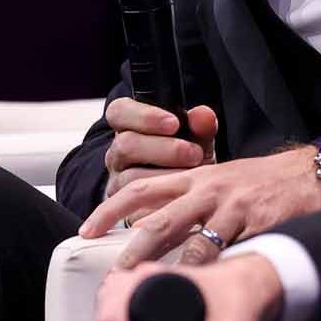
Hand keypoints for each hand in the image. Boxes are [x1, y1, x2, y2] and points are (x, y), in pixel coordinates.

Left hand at [83, 145, 320, 266]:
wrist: (314, 173)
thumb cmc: (265, 180)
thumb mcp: (223, 176)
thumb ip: (189, 193)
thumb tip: (150, 222)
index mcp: (196, 176)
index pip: (141, 188)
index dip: (109, 209)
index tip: (86, 230)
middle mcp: (209, 189)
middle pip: (159, 222)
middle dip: (134, 254)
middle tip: (118, 278)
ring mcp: (233, 208)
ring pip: (193, 245)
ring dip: (173, 272)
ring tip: (158, 291)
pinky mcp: (258, 224)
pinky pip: (231, 255)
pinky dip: (214, 274)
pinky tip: (205, 289)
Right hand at [103, 100, 219, 201]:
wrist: (189, 195)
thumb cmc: (190, 159)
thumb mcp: (199, 140)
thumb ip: (201, 126)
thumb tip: (203, 114)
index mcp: (129, 127)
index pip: (119, 112)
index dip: (144, 116)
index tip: (174, 123)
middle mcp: (117, 153)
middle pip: (126, 144)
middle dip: (165, 149)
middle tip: (194, 153)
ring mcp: (117, 180)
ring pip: (130, 176)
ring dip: (166, 176)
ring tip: (193, 175)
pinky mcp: (123, 208)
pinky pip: (136, 205)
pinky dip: (164, 199)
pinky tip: (183, 196)